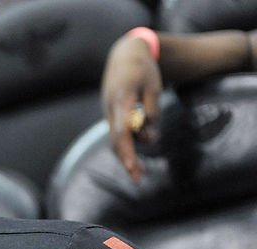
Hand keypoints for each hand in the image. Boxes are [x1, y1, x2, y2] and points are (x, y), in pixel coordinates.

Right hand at [101, 34, 162, 182]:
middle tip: (138, 179)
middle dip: (126, 160)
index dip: (127, 149)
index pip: (122, 130)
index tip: (132, 166)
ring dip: (127, 154)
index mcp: (122, 99)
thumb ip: (152, 111)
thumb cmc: (143, 69)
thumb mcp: (154, 87)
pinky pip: (117, 133)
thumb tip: (147, 134)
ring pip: (116, 139)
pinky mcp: (110, 113)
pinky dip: (126, 144)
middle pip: (116, 140)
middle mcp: (110, 108)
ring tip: (139, 171)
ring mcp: (108, 111)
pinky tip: (134, 155)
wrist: (124, 54)